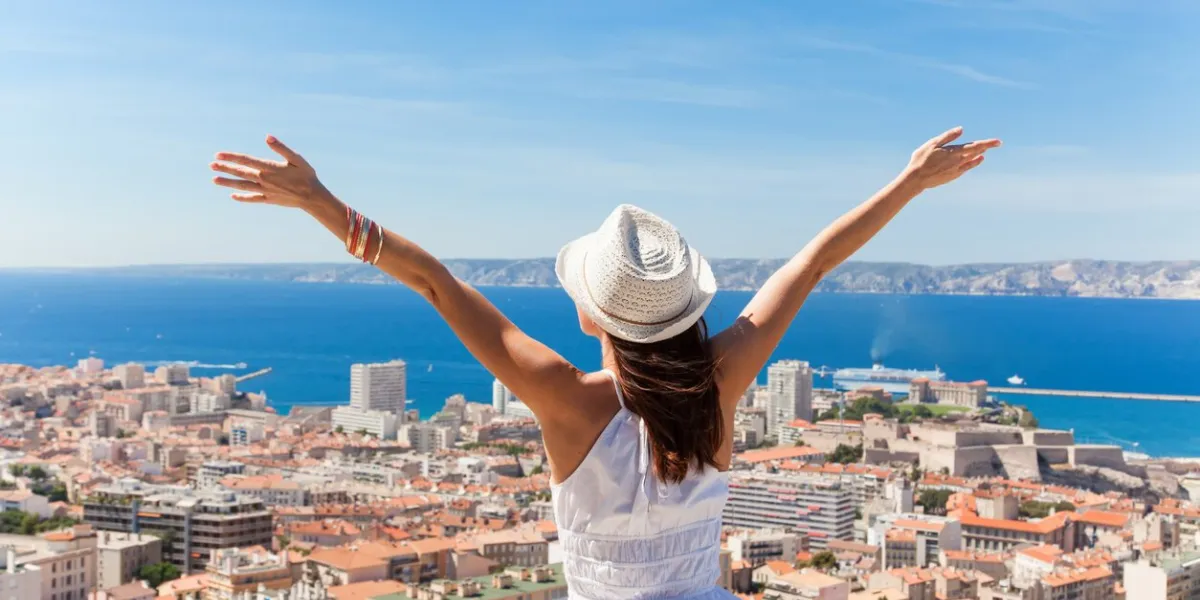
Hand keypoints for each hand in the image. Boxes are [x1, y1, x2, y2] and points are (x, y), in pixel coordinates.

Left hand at [210, 136, 328, 208]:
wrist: (312, 197)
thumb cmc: (306, 175)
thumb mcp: (297, 158)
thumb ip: (281, 148)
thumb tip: (267, 137)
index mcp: (269, 167)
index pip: (245, 160)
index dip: (231, 157)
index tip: (218, 155)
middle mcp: (264, 179)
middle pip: (240, 173)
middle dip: (225, 169)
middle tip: (211, 166)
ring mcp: (265, 191)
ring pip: (242, 186)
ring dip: (228, 183)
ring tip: (214, 180)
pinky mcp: (269, 199)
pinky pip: (252, 198)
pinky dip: (242, 197)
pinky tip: (233, 196)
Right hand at [904, 127, 1000, 188]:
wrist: (916, 180)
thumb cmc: (921, 159)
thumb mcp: (932, 144)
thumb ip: (948, 136)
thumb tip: (961, 129)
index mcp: (954, 152)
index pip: (975, 146)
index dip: (988, 144)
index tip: (998, 142)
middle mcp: (958, 162)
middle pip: (976, 153)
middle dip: (986, 148)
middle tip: (995, 144)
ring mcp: (956, 170)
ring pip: (972, 161)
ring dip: (979, 155)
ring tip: (984, 152)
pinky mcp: (953, 176)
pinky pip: (967, 168)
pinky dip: (973, 163)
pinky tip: (976, 161)